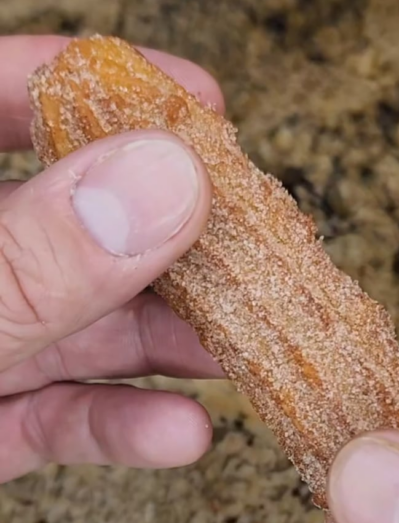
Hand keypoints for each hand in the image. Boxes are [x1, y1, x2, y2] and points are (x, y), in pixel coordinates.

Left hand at [0, 35, 224, 482]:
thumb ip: (25, 264)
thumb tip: (157, 184)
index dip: (94, 90)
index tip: (194, 107)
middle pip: (57, 225)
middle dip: (163, 243)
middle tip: (249, 252)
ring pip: (66, 328)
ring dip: (159, 344)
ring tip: (240, 351)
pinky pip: (45, 419)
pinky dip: (113, 429)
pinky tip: (179, 433)